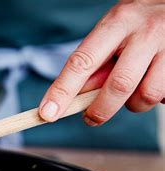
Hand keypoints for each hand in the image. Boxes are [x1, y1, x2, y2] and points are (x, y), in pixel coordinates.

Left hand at [39, 0, 163, 125]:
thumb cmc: (138, 22)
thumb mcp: (111, 32)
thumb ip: (95, 63)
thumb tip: (75, 98)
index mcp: (117, 22)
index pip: (82, 61)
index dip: (62, 91)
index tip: (47, 113)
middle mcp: (145, 32)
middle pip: (117, 85)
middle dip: (100, 110)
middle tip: (91, 117)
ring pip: (145, 96)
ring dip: (132, 104)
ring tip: (133, 89)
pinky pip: (164, 97)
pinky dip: (154, 98)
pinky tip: (154, 80)